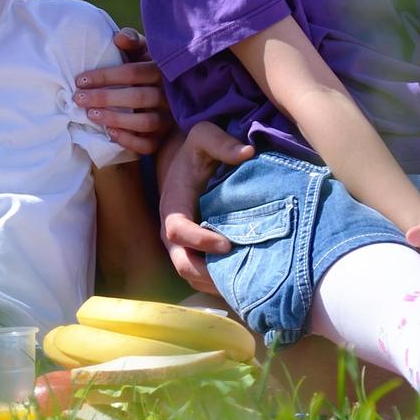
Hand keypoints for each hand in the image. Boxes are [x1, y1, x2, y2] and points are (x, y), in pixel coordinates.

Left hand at [75, 30, 169, 158]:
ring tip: (91, 115)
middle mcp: (169, 96)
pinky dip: (129, 140)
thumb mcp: (142, 52)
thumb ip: (131, 42)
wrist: (165, 92)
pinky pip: (148, 144)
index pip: (133, 73)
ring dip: (115, 119)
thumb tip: (119, 38)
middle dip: (105, 98)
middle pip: (138, 97)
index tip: (80, 80)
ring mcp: (168, 118)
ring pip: (145, 122)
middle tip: (78, 99)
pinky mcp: (163, 138)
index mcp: (161, 71)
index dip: (105, 76)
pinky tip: (110, 134)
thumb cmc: (145, 68)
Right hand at [157, 121, 253, 291]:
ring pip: (192, 277)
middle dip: (208, 275)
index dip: (200, 241)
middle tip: (239, 276)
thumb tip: (247, 153)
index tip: (227, 244)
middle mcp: (172, 232)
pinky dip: (219, 284)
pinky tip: (244, 281)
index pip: (177, 232)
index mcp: (173, 206)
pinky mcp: (194, 253)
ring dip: (216, 284)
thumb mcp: (204, 135)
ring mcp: (182, 246)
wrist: (190, 162)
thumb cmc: (197, 151)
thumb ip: (221, 142)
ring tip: (246, 284)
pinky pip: (202, 278)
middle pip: (182, 264)